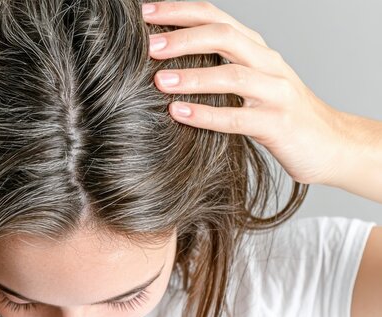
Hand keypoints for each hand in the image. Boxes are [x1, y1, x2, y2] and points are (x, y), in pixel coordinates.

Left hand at [142, 1, 347, 185]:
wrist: (332, 144)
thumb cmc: (278, 113)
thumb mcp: (250, 81)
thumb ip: (217, 67)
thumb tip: (165, 63)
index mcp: (255, 48)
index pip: (215, 17)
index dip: (180, 12)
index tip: (145, 13)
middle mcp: (267, 63)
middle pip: (224, 37)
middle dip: (183, 38)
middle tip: (148, 46)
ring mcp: (276, 92)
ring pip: (232, 75)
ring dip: (192, 76)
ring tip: (159, 81)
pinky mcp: (278, 124)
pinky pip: (238, 117)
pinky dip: (206, 114)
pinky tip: (179, 113)